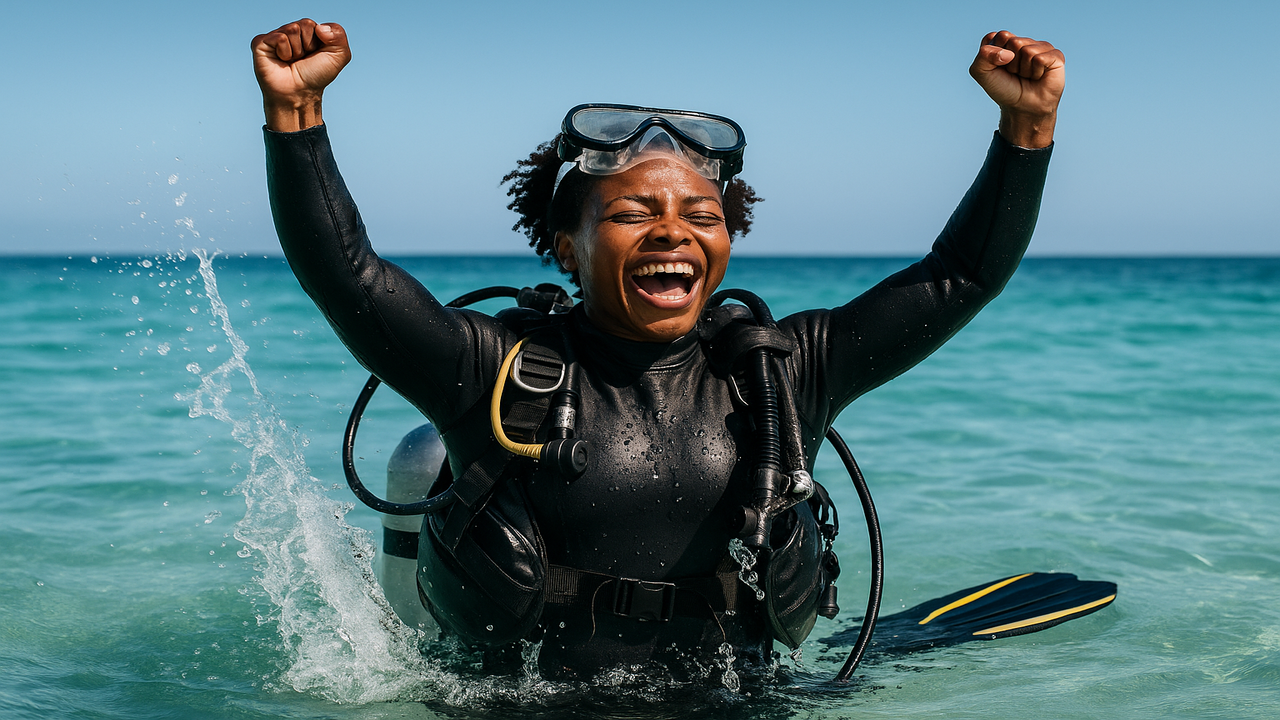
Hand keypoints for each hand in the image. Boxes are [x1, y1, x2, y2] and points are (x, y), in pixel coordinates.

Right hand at [251, 19, 350, 131]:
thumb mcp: (339, 56)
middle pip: (304, 24)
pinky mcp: (260, 43)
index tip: (315, 55)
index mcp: (306, 32)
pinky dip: (285, 51)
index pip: (313, 24)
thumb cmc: (316, 76)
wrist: (300, 94)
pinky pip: (279, 37)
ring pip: (292, 29)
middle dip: (308, 45)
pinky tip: (281, 60)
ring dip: (297, 50)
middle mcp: (289, 32)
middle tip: (302, 59)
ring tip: (292, 61)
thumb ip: (339, 34)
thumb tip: (320, 27)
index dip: (319, 41)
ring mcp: (274, 37)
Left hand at [969, 31, 1064, 148]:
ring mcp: (1041, 47)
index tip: (999, 67)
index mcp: (1006, 40)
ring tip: (1026, 76)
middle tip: (1015, 73)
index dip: (995, 56)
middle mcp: (1024, 41)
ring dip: (1023, 69)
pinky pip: (1040, 58)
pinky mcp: (1055, 56)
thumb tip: (1009, 53)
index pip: (999, 36)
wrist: (1021, 108)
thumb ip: (983, 56)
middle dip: (1010, 63)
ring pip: (1027, 50)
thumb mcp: (981, 72)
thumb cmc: (1003, 89)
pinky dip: (1035, 72)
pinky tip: (1037, 77)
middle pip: (1014, 42)